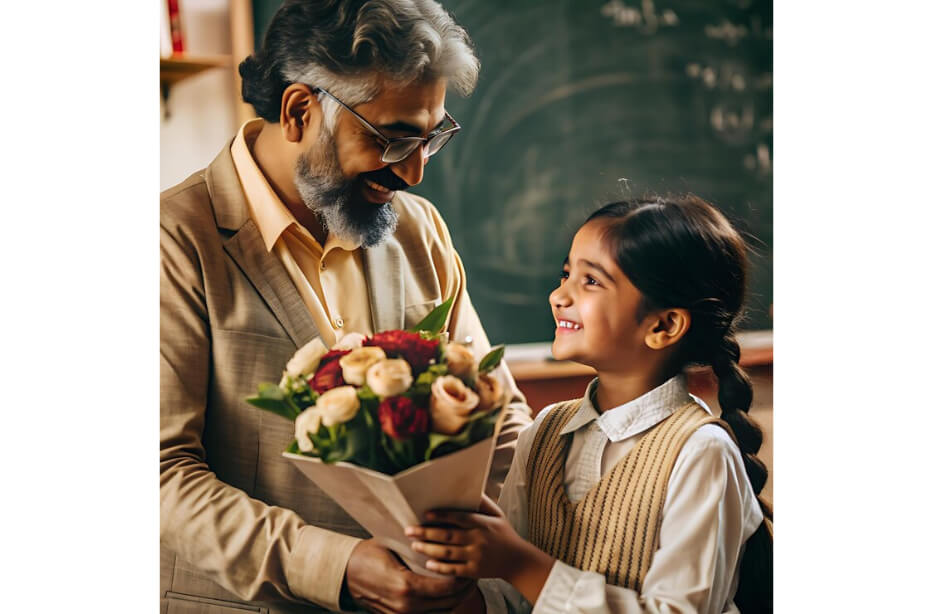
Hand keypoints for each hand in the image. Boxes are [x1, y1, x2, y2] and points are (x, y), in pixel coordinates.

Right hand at [343, 538, 473, 613]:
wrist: (344, 574)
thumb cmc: (368, 555)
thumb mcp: (394, 548)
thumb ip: (418, 551)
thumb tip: (442, 540)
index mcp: (407, 586)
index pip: (448, 586)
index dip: (463, 577)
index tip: (471, 565)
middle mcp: (406, 606)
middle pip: (449, 602)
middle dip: (464, 589)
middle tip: (473, 574)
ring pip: (441, 611)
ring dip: (454, 599)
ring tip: (464, 584)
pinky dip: (440, 606)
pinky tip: (446, 594)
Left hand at [405, 495, 554, 603]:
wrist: (518, 561)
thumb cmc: (504, 534)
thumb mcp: (497, 515)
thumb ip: (483, 503)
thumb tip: (470, 487)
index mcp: (482, 524)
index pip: (459, 517)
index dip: (442, 515)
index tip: (425, 514)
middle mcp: (478, 540)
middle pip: (448, 536)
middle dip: (426, 532)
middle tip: (409, 529)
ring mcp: (476, 557)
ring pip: (447, 553)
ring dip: (428, 549)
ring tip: (414, 545)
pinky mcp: (474, 571)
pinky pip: (454, 570)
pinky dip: (440, 568)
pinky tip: (428, 564)